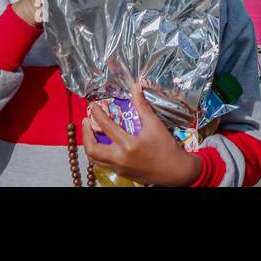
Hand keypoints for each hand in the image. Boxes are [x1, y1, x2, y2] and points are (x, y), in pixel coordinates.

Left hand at [82, 82, 201, 186]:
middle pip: (92, 149)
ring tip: (91, 132)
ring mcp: (119, 168)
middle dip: (85, 134)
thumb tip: (136, 87)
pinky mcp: (121, 174)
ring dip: (90, 145)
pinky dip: (100, 153)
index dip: (97, 114)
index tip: (93, 106)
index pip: (107, 127)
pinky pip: (104, 163)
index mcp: (128, 145)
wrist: (175, 171)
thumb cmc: (166, 147)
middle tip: (86, 121)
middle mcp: (120, 159)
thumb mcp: (155, 124)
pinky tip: (104, 144)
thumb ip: (142, 106)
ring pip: (95, 159)